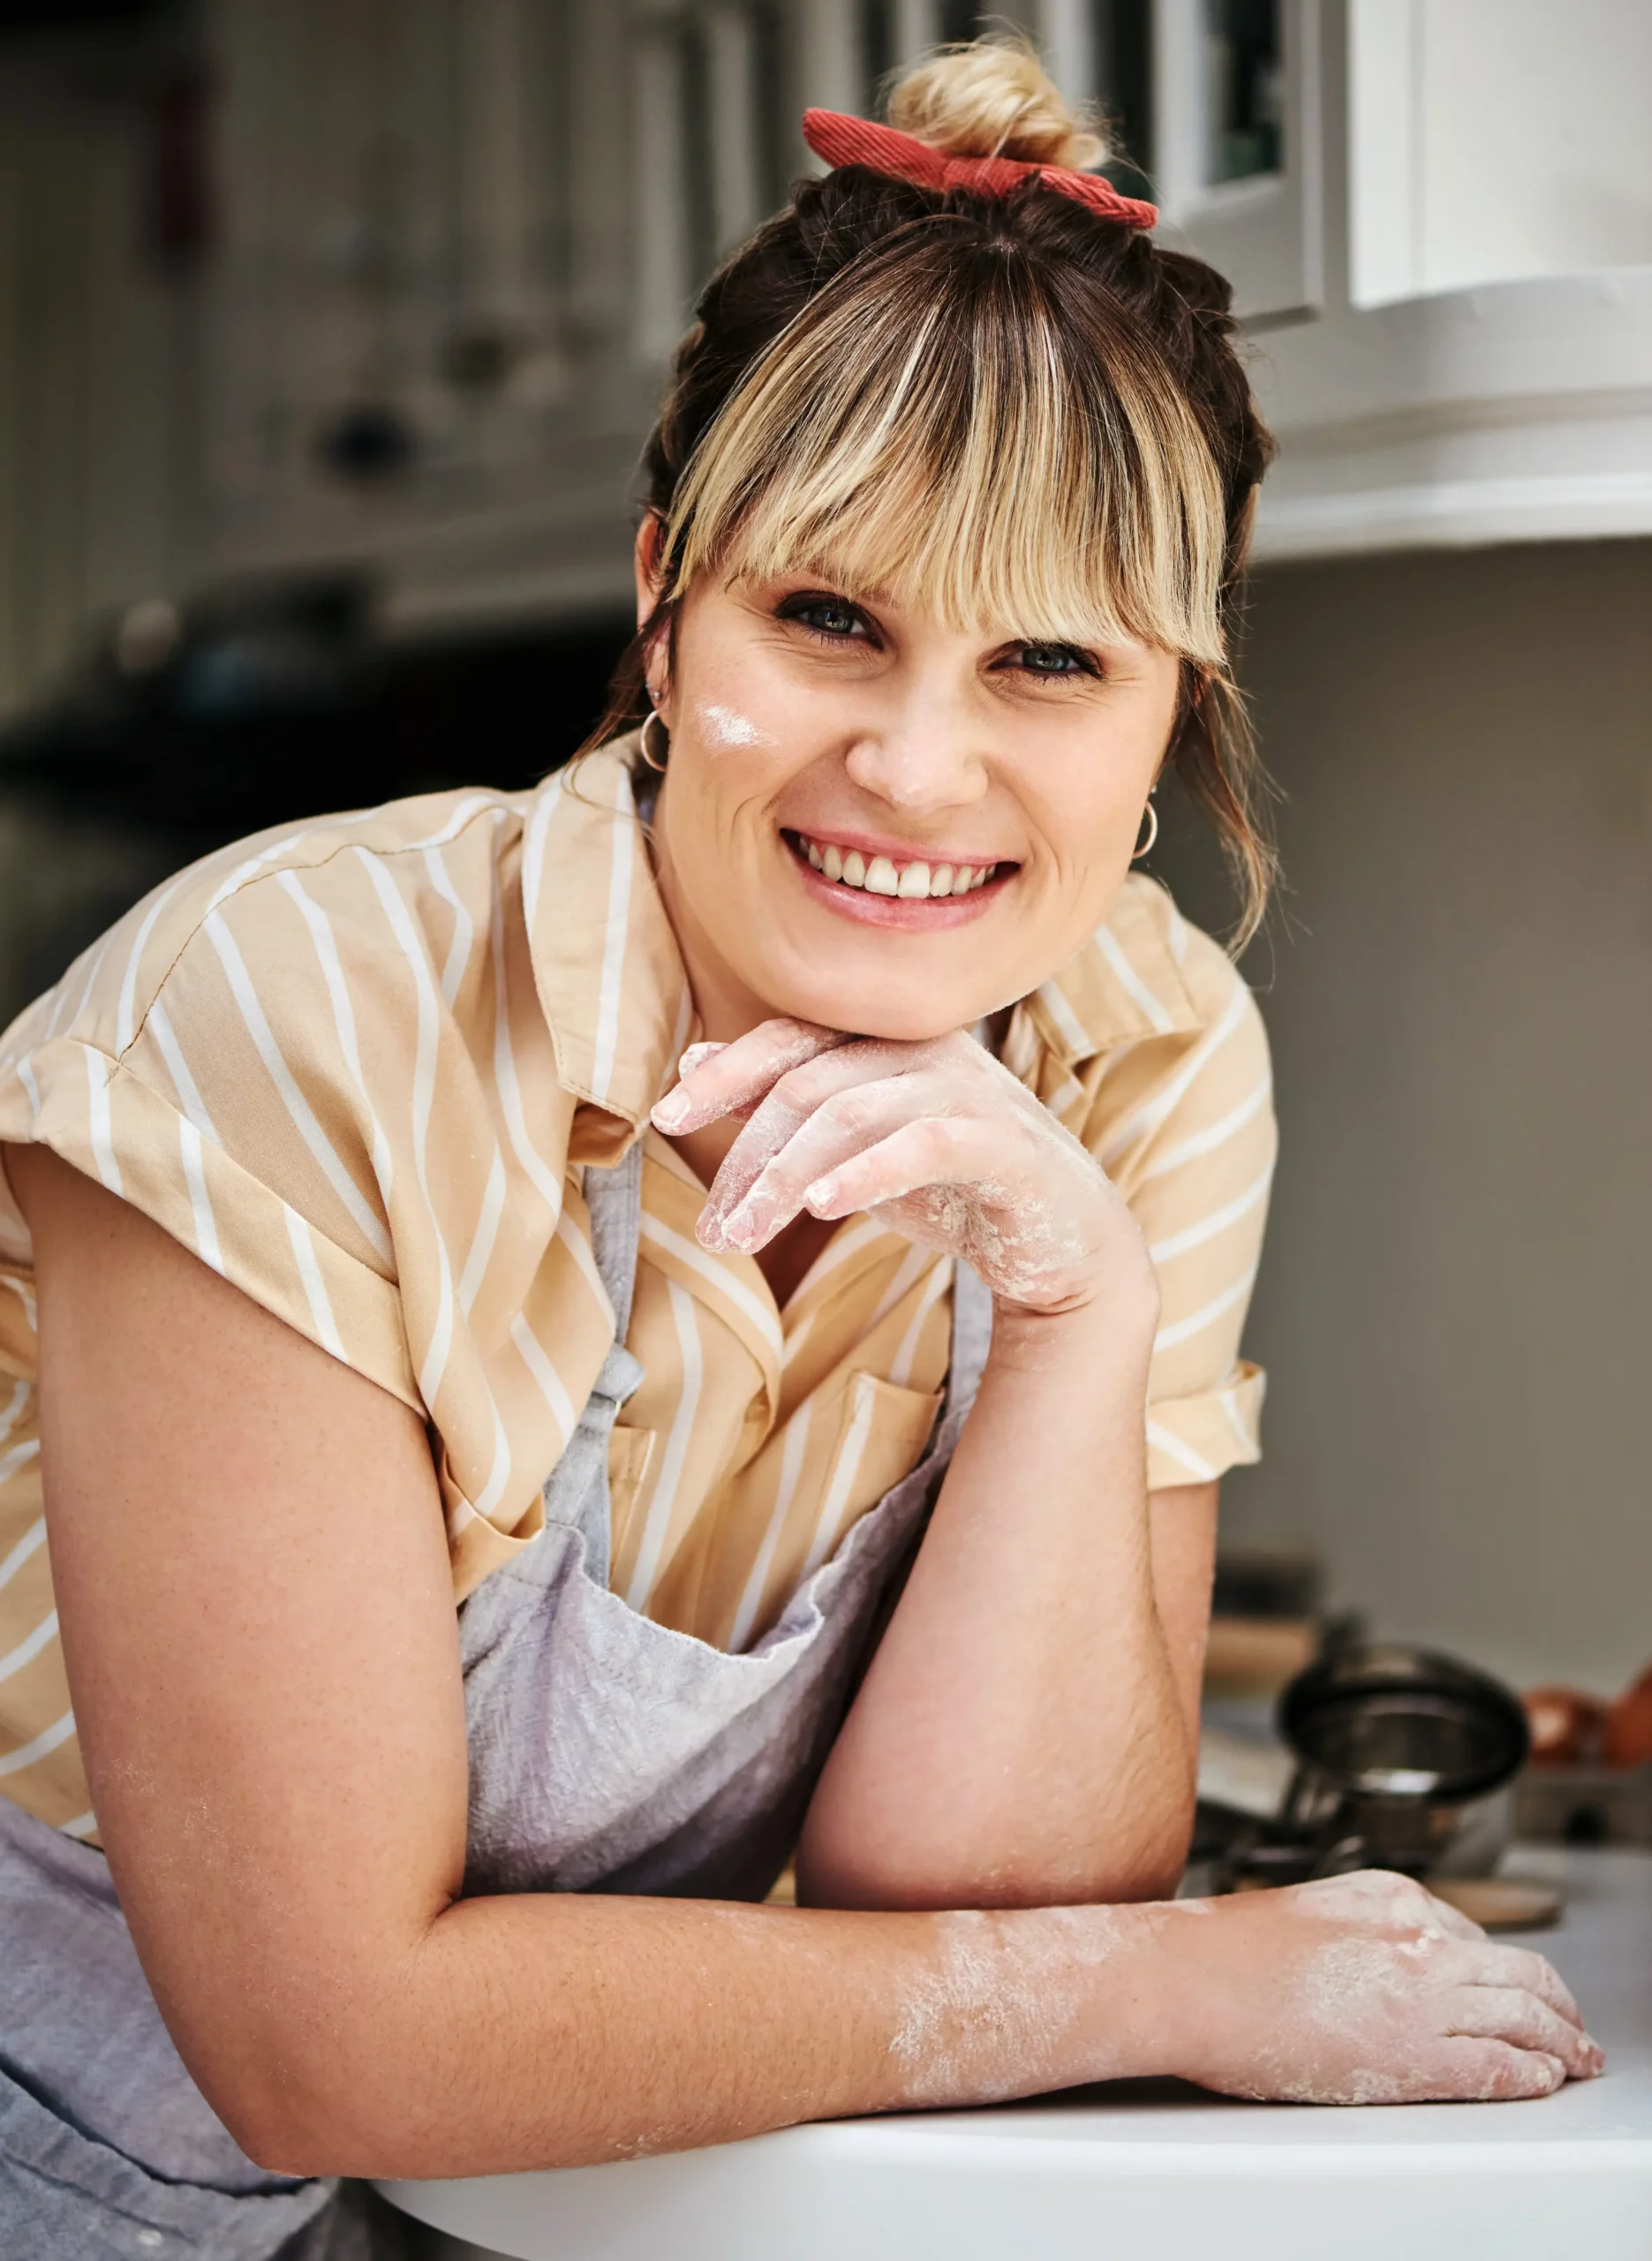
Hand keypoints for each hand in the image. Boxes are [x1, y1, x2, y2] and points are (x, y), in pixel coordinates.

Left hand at [650, 1018, 1154, 1317]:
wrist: (1067, 1241)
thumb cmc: (955, 1186)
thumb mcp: (857, 1144)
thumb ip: (786, 1102)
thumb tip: (695, 1063)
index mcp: (888, 1042)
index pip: (789, 1040)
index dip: (725, 1074)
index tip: (665, 1118)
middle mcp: (927, 1052)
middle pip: (808, 1085)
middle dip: (747, 1159)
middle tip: (714, 1231)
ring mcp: (970, 1092)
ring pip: (850, 1115)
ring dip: (784, 1179)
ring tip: (743, 1237)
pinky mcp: (1005, 1144)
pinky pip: (922, 1144)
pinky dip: (865, 1172)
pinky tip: (820, 1206)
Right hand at [1151, 1870, 1602, 2103]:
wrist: (1188, 1977)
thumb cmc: (1223, 1951)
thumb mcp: (1308, 1912)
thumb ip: (1360, 1931)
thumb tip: (1376, 1966)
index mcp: (1391, 1897)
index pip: (1473, 1936)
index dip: (1503, 1971)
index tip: (1515, 1987)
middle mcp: (1419, 1938)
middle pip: (1519, 1972)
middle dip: (1555, 2004)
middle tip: (1573, 2026)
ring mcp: (1421, 1996)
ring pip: (1524, 2017)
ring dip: (1562, 2042)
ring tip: (1577, 2058)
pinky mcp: (1413, 2054)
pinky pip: (1497, 2067)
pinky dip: (1530, 2075)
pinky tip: (1542, 2081)